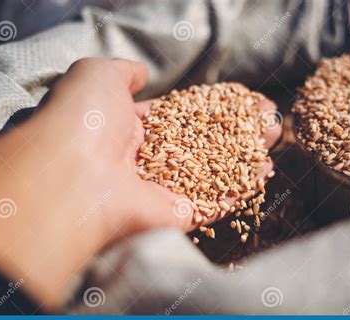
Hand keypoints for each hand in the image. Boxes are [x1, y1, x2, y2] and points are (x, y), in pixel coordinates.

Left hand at [0, 58, 280, 310]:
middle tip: (269, 117)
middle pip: (205, 142)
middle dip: (239, 128)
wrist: (73, 173)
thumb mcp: (98, 76)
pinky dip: (241, 190)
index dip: (215, 105)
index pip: (184, 115)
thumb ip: (123, 72)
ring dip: (247, 155)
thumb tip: (140, 74)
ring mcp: (165, 190)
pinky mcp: (178, 216)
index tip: (244, 96)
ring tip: (276, 136)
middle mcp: (150, 160)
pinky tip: (265, 171)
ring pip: (216, 171)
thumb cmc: (84, 120)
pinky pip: (216, 203)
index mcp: (132, 129)